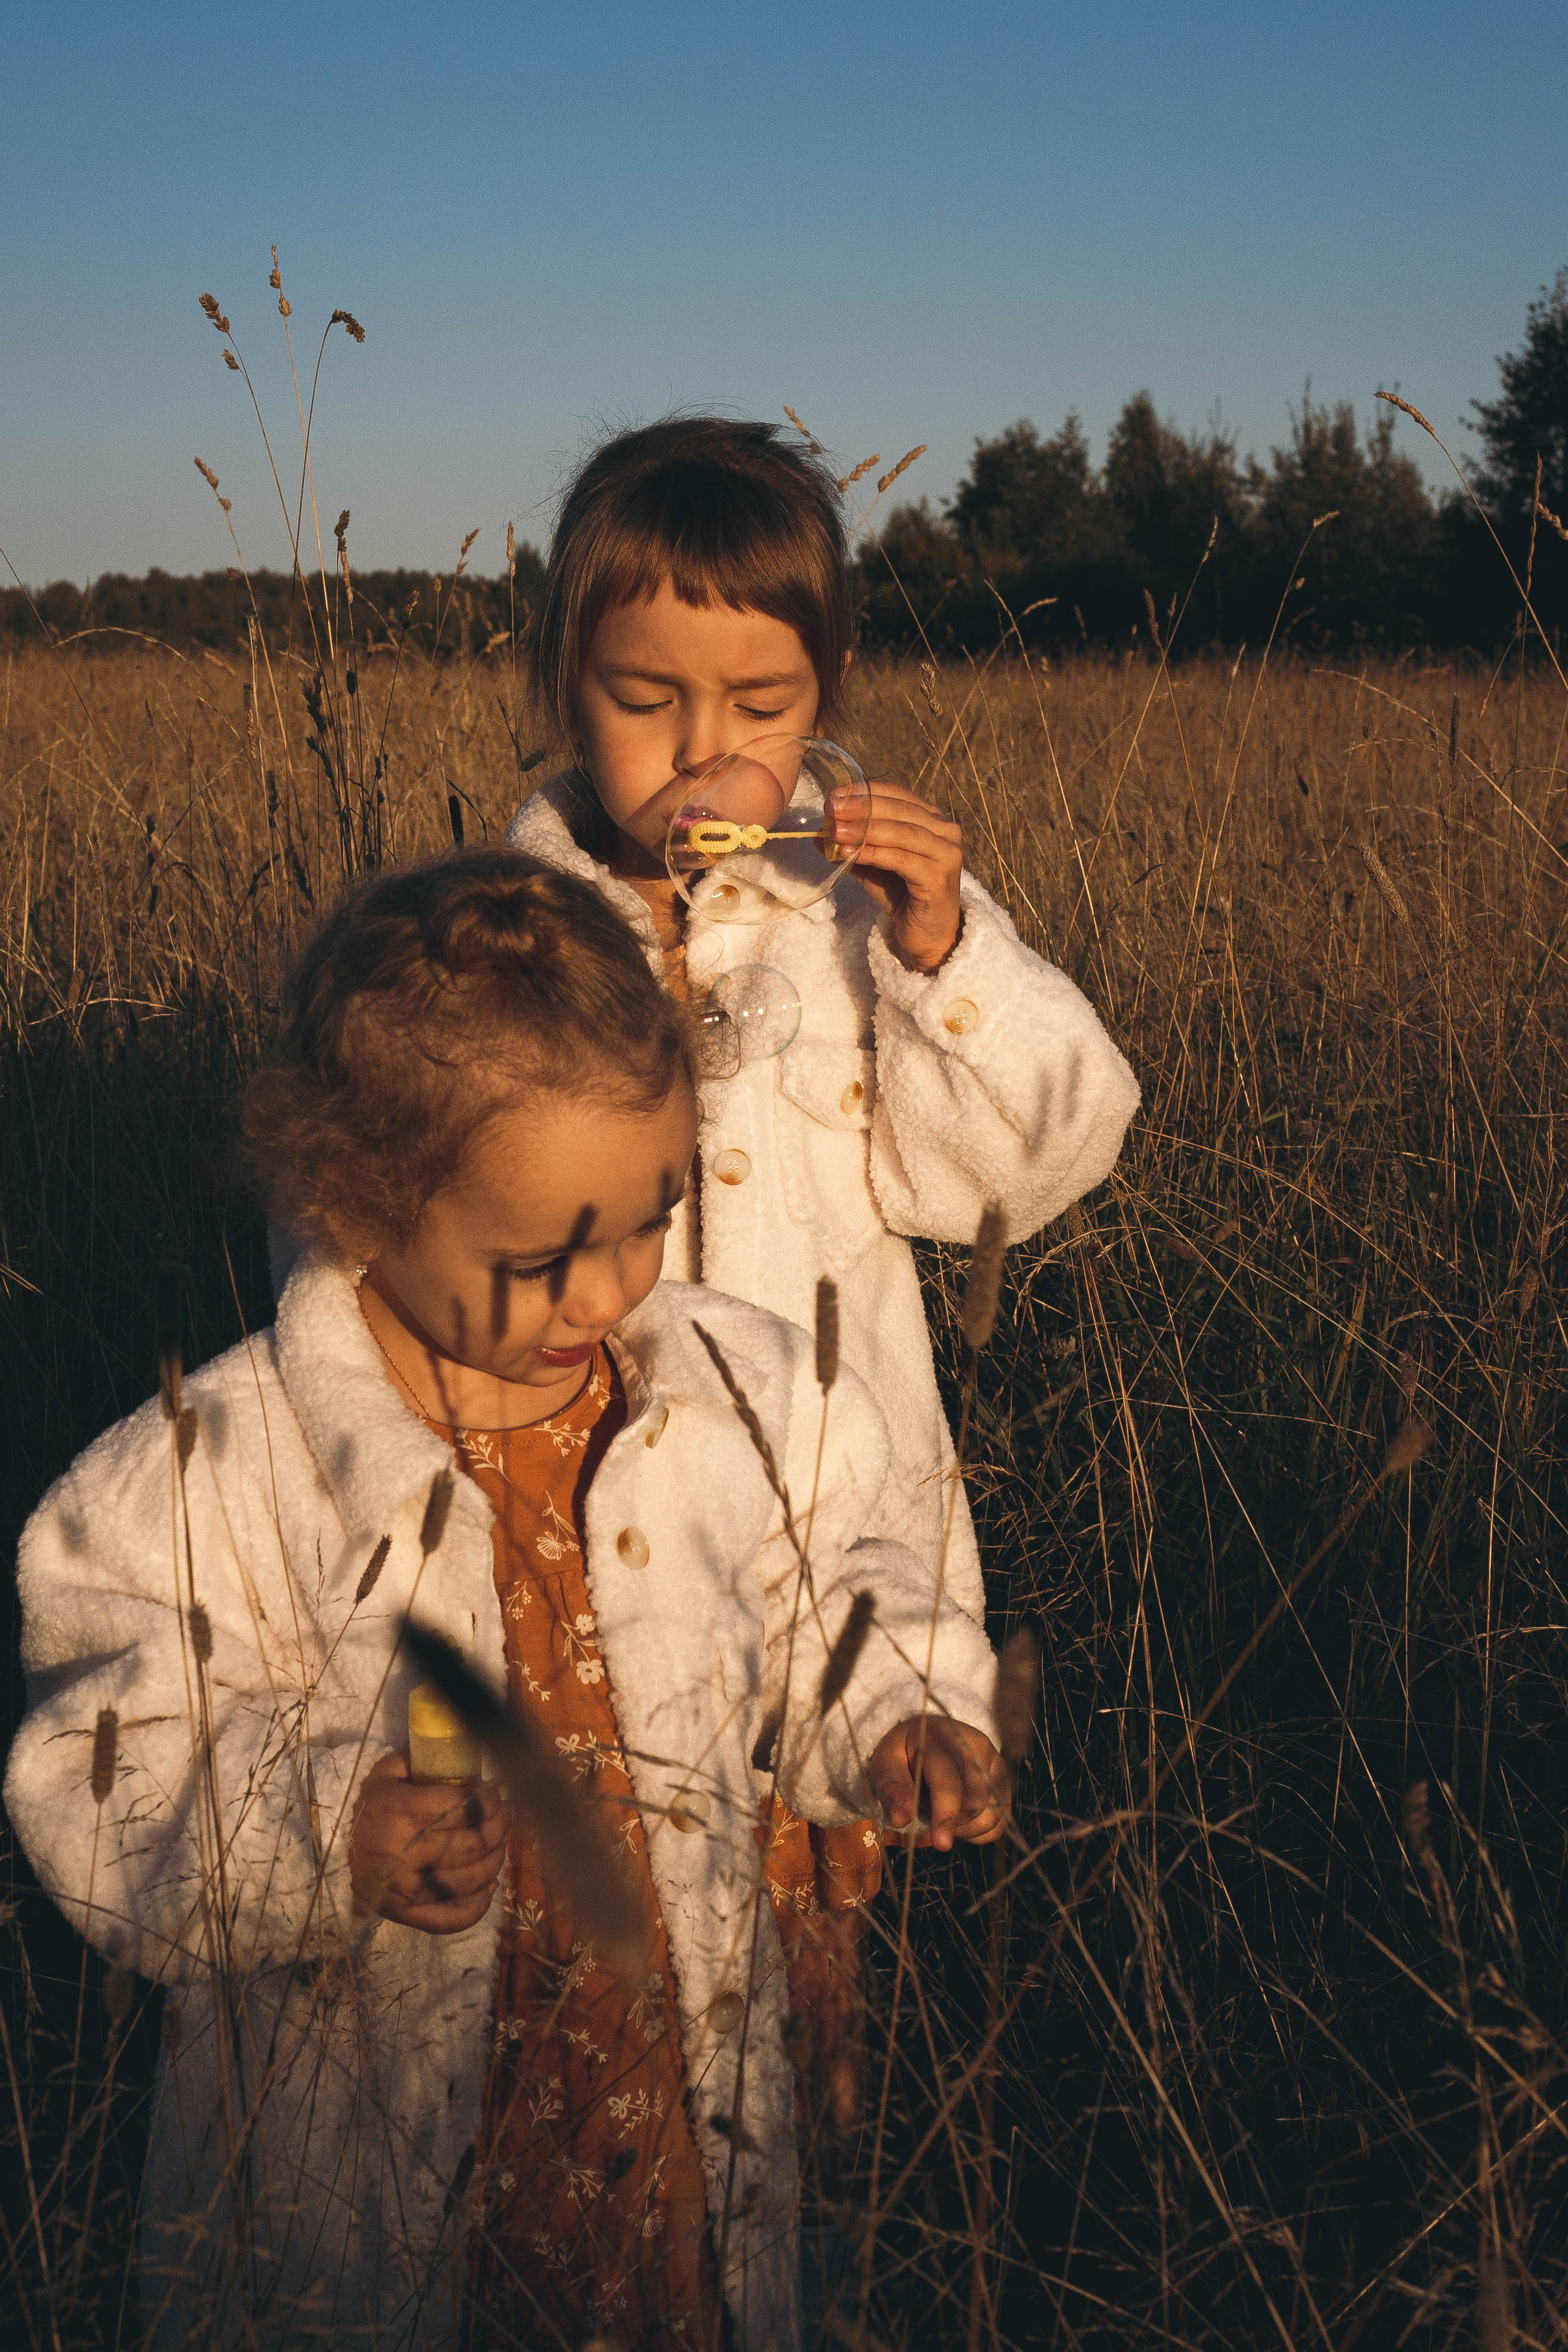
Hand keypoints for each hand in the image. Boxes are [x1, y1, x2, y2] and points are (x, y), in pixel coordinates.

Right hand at [349, 1751, 508, 1932]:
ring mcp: (405, 1888)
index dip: (490, 1801)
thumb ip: (420, 1762)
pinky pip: (450, 1919)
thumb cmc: (371, 1807)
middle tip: (505, 1815)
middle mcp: (405, 1851)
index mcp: (402, 1811)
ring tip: (500, 1845)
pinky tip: (490, 1886)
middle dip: (500, 1827)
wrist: (335, 1850)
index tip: (495, 1795)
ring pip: (470, 1879)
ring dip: (496, 1860)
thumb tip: (464, 1763)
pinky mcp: (404, 1914)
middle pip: (475, 1844)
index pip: (465, 1807)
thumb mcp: (388, 1773)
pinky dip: (478, 1906)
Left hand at [831, 781, 962, 972]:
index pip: (898, 794)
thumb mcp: (873, 865)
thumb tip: (818, 834)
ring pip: (901, 832)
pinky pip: (901, 859)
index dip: (865, 792)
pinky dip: (873, 853)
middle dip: (861, 807)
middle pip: (900, 809)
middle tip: (830, 808)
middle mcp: (946, 831)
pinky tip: (849, 853)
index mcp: (933, 819)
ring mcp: (947, 853)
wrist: (926, 936)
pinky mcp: (939, 877)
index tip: (834, 795)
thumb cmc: (902, 896)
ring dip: (864, 830)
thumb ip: (851, 846)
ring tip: (834, 831)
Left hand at [867, 1717, 1008, 1850]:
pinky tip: (960, 1817)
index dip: (946, 1815)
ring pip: (991, 1815)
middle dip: (950, 1822)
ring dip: (965, 1827)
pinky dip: (979, 1830)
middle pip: (975, 1803)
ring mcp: (995, 1764)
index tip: (941, 1844)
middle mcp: (976, 1748)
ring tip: (943, 1812)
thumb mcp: (885, 1765)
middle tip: (927, 1811)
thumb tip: (901, 1820)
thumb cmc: (903, 1754)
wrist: (927, 1735)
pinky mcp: (1004, 1781)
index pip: (950, 1783)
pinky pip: (1000, 1821)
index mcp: (942, 1740)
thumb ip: (893, 1791)